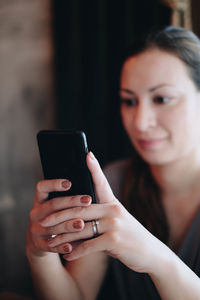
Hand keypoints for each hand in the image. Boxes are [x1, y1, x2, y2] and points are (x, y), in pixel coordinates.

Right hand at [26, 178, 91, 257]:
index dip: (54, 184)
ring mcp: (36, 229)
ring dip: (68, 225)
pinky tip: (71, 246)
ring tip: (82, 224)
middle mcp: (36, 213)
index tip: (69, 183)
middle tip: (88, 200)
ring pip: (53, 226)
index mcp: (40, 200)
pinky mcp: (40, 245)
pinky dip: (61, 246)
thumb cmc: (54, 217)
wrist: (39, 241)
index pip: (42, 187)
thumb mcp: (54, 206)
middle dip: (72, 202)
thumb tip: (88, 182)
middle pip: (53, 205)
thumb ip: (66, 197)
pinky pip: (51, 246)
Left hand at [39, 152, 161, 273]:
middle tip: (43, 220)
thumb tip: (78, 217)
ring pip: (81, 228)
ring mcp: (114, 224)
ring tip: (50, 242)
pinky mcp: (114, 240)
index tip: (87, 154)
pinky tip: (67, 256)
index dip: (94, 168)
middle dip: (59, 215)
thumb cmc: (129, 236)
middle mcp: (113, 210)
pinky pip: (89, 245)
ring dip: (63, 238)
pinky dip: (76, 252)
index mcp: (113, 203)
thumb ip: (100, 216)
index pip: (101, 183)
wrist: (150, 253)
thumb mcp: (118, 220)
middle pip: (80, 209)